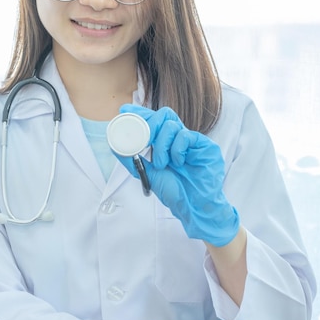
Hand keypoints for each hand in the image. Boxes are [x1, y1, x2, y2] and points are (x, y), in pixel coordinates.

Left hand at [115, 104, 238, 245]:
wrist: (194, 207)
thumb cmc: (175, 192)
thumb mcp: (148, 174)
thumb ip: (132, 159)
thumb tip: (115, 145)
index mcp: (167, 144)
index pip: (154, 121)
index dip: (140, 113)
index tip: (124, 112)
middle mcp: (179, 140)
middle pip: (164, 115)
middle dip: (149, 125)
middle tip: (144, 141)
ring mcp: (193, 142)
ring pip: (171, 124)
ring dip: (161, 145)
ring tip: (161, 164)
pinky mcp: (205, 146)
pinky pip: (185, 135)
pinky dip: (176, 149)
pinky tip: (178, 163)